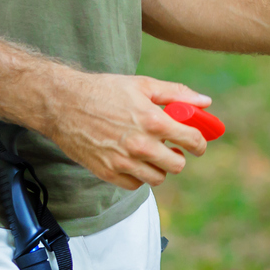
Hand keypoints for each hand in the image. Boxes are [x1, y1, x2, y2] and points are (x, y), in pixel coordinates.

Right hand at [41, 72, 213, 188]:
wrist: (63, 104)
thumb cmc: (104, 90)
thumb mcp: (143, 85)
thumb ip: (177, 94)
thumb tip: (205, 102)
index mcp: (153, 121)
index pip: (192, 140)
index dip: (199, 142)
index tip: (197, 143)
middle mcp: (140, 145)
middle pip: (177, 165)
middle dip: (178, 156)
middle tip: (172, 148)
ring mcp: (123, 162)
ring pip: (157, 177)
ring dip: (159, 167)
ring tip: (151, 153)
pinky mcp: (107, 172)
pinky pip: (135, 184)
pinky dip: (139, 175)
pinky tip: (134, 160)